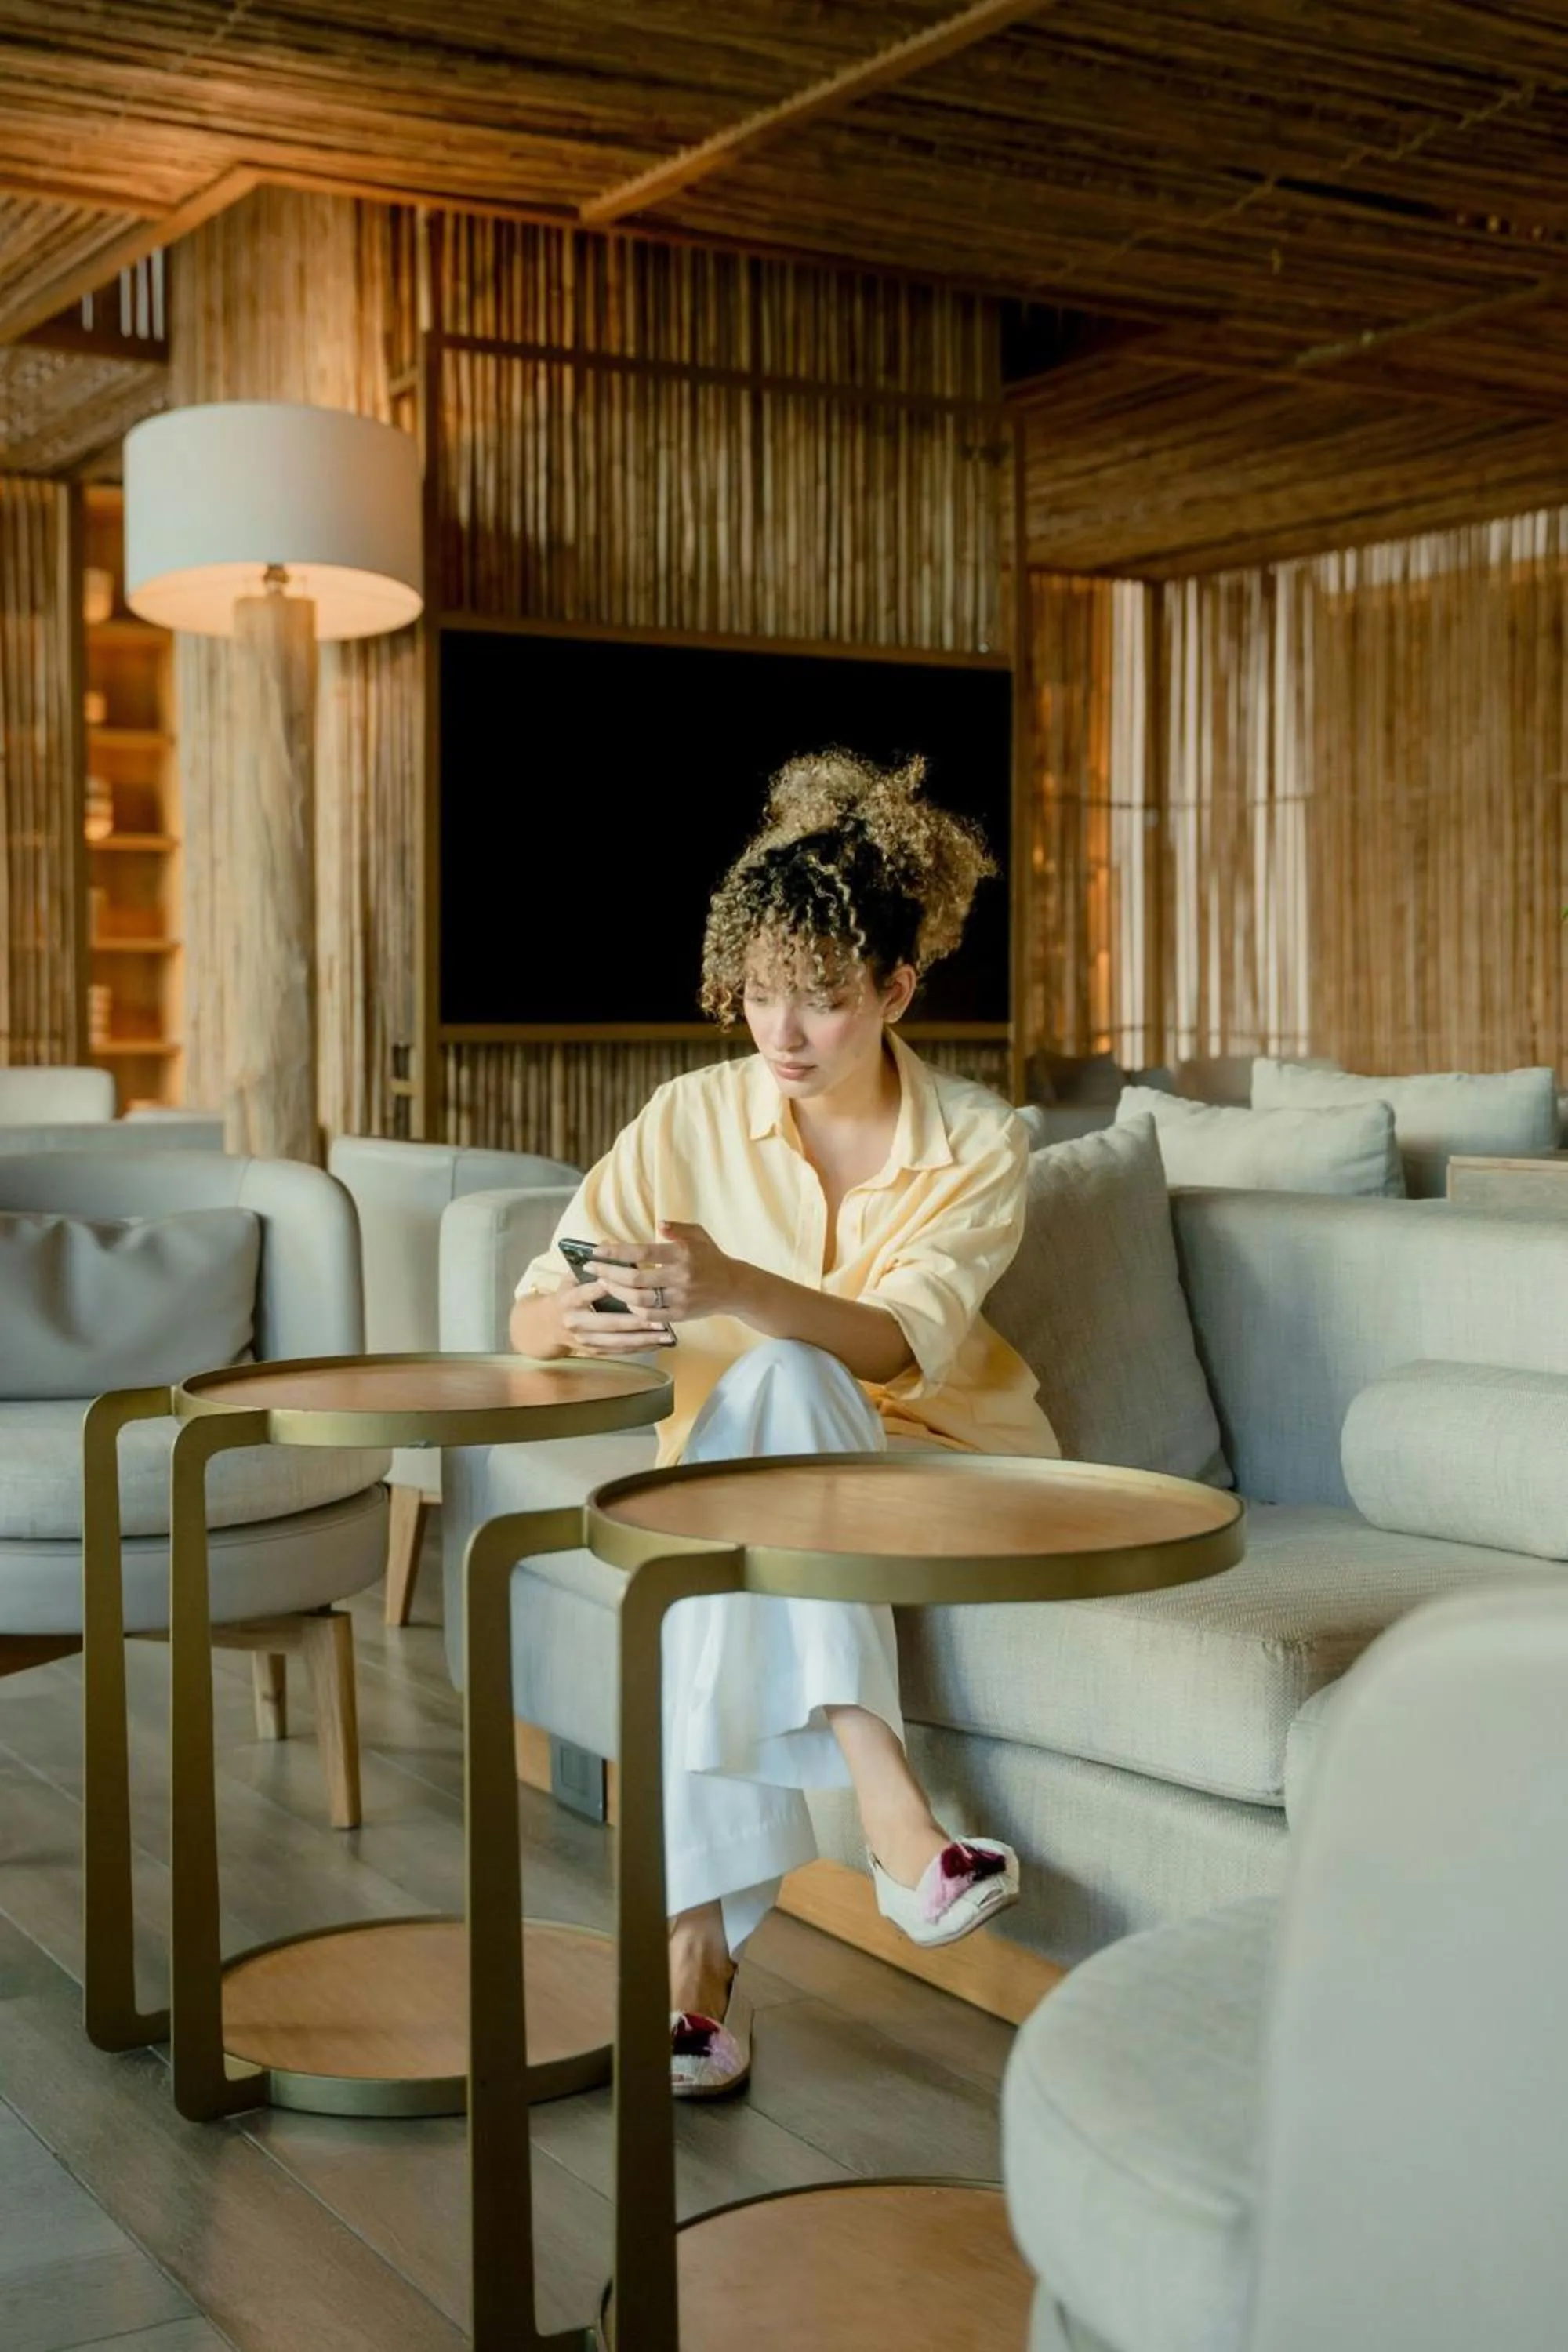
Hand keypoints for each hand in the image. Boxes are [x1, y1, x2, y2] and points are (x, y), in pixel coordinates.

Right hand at [526, 1270, 675, 1357]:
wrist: (548, 1326)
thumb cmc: (566, 1295)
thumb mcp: (570, 1277)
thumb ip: (588, 1261)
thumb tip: (607, 1242)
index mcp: (568, 1300)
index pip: (586, 1293)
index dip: (602, 1289)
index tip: (624, 1283)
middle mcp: (575, 1322)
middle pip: (608, 1322)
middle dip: (635, 1320)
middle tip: (659, 1315)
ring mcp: (585, 1340)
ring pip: (617, 1341)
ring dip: (643, 1337)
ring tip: (665, 1332)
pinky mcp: (594, 1351)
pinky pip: (620, 1351)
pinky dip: (640, 1347)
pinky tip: (658, 1342)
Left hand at [588, 1221, 743, 1326]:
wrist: (734, 1287)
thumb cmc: (711, 1258)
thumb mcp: (698, 1235)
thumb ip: (677, 1228)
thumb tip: (658, 1225)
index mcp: (682, 1253)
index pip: (642, 1251)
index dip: (616, 1252)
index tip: (597, 1250)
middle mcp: (680, 1276)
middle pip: (635, 1278)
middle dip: (608, 1273)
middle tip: (592, 1268)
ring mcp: (680, 1298)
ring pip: (639, 1299)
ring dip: (617, 1292)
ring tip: (604, 1284)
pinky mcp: (681, 1315)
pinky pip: (650, 1315)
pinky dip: (634, 1309)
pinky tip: (625, 1300)